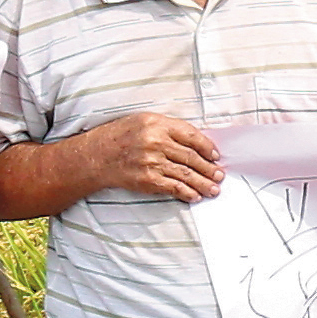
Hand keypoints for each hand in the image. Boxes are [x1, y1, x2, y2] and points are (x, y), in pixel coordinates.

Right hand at [82, 112, 227, 200]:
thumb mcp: (143, 121)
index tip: (215, 155)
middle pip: (191, 157)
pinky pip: (172, 187)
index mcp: (157, 123)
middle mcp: (155, 141)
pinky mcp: (147, 179)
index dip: (207, 147)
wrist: (96, 156)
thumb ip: (168, 129)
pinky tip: (195, 196)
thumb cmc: (121, 136)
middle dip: (209, 168)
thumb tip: (195, 144)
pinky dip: (186, 193)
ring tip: (214, 189)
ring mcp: (151, 161)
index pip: (191, 135)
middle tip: (220, 175)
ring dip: (203, 183)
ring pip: (185, 174)